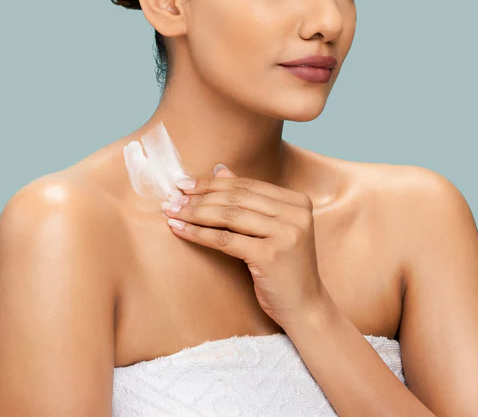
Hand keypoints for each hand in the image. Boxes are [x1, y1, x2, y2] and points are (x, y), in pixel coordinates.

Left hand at [161, 166, 328, 330]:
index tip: (185, 184)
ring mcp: (286, 234)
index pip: (247, 185)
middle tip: (172, 198)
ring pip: (229, 216)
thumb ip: (249, 200)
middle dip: (200, 197)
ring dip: (195, 213)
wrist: (306, 308)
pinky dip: (199, 233)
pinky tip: (180, 230)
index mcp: (298, 201)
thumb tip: (219, 169)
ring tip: (171, 212)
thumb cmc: (285, 268)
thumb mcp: (271, 229)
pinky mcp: (271, 255)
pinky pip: (226, 240)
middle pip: (237, 198)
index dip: (213, 183)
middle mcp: (296, 213)